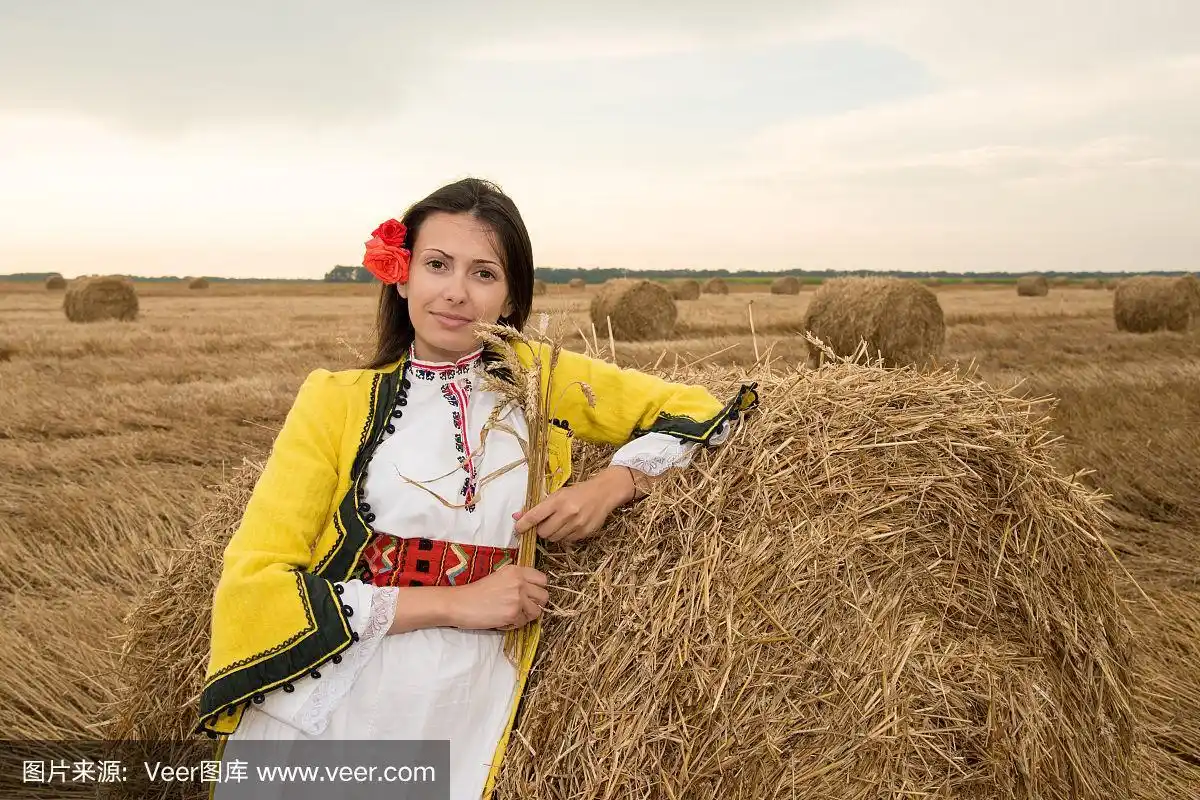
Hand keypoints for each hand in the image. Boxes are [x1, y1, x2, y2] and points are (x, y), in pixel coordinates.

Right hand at [446, 564, 548, 630]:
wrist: (459, 603)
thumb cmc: (476, 592)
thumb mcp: (499, 577)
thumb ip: (517, 580)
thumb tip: (533, 591)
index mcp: (516, 570)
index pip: (542, 579)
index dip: (538, 589)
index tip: (530, 595)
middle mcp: (519, 582)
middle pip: (544, 596)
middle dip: (536, 604)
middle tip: (523, 607)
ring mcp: (517, 598)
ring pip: (537, 611)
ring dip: (527, 615)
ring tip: (512, 614)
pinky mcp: (513, 614)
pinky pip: (524, 622)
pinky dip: (515, 624)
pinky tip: (503, 619)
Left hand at [513, 467, 632, 543]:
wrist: (603, 493)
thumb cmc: (577, 492)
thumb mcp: (557, 494)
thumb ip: (538, 507)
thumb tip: (518, 516)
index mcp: (558, 501)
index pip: (534, 516)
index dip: (523, 525)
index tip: (518, 529)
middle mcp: (567, 513)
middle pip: (543, 532)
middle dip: (540, 530)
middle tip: (544, 524)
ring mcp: (577, 524)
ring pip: (554, 539)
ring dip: (552, 534)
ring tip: (559, 523)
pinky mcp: (584, 533)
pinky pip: (567, 540)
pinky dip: (564, 536)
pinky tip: (570, 526)